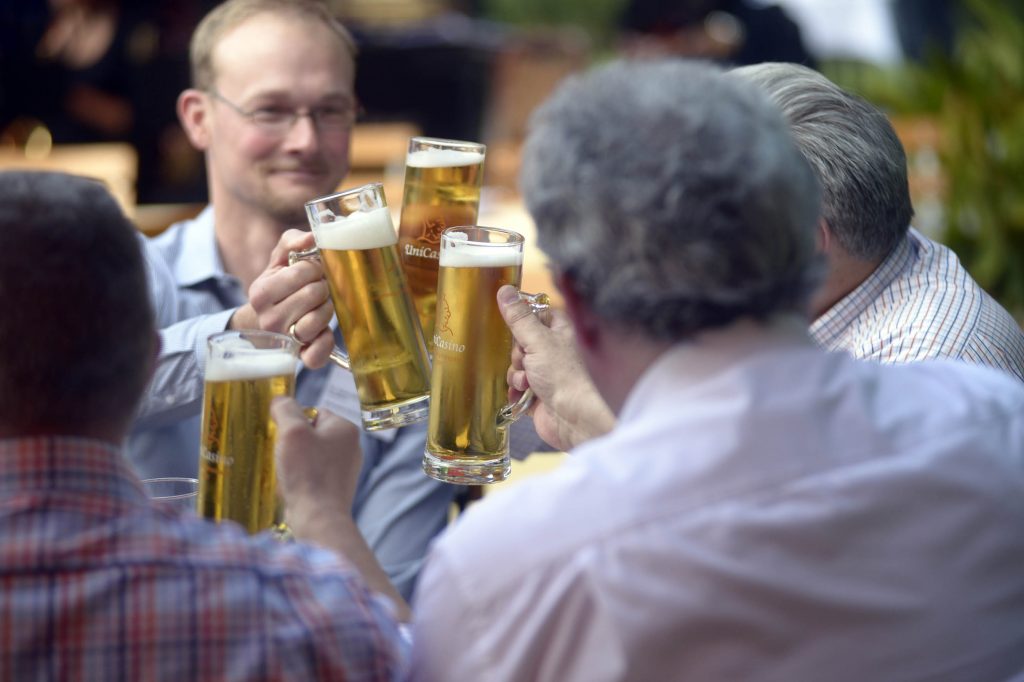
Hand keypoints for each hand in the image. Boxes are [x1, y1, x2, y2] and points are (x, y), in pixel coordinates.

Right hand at [233, 229, 334, 368]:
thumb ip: (293, 242)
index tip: (312, 271)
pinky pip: (319, 352)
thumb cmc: (278, 286)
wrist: (266, 321)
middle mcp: (269, 319)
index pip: (304, 272)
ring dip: (326, 309)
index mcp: (261, 292)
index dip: (315, 268)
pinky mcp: (299, 358)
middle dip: (322, 287)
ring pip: (320, 319)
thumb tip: (313, 236)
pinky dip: (327, 341)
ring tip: (318, 306)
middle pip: (315, 293)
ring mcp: (283, 340)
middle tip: (316, 290)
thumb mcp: (279, 260)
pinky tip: (323, 330)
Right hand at [272, 398, 361, 520]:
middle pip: (311, 434)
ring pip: (310, 455)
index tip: (283, 435)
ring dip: (294, 461)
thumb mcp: (292, 431)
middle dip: (293, 443)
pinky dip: (300, 478)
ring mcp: (345, 469)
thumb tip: (280, 400)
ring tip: (287, 473)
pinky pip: (313, 474)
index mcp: (346, 428)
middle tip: (283, 455)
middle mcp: (351, 447)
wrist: (318, 517)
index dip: (293, 421)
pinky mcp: (336, 488)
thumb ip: (285, 409)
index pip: (314, 411)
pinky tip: (293, 486)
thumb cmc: (307, 472)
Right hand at [497, 285, 614, 449]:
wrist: (574, 417)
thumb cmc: (564, 375)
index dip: (521, 321)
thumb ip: (518, 317)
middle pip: (520, 342)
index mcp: (559, 330)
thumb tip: (504, 290)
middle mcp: (553, 350)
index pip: (534, 314)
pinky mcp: (537, 393)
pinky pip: (516, 386)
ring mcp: (545, 373)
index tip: (515, 327)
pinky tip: (524, 395)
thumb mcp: (537, 340)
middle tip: (526, 360)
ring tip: (528, 382)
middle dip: (517, 354)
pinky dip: (516, 391)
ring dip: (516, 374)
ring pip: (516, 365)